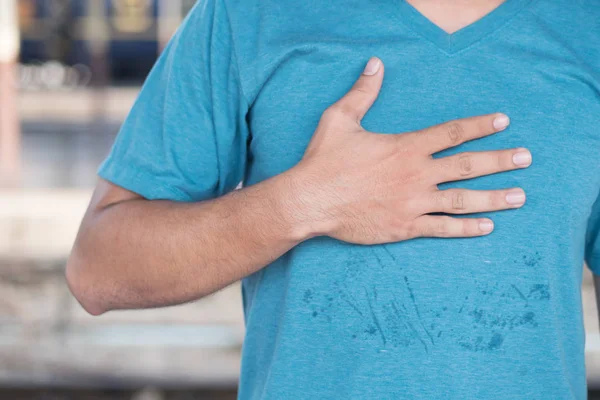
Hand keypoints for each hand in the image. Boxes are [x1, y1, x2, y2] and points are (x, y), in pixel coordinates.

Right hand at [289, 57, 531, 244]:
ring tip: (519, 196)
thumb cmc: (324, 161)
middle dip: (500, 160)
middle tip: (525, 158)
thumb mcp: (340, 119)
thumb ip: (363, 92)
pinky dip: (467, 228)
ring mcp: (414, 202)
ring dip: (494, 197)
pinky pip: (443, 228)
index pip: (451, 133)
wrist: (310, 200)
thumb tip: (375, 65)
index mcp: (405, 147)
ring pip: (463, 199)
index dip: (479, 125)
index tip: (502, 121)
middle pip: (468, 165)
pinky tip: (487, 227)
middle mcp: (416, 174)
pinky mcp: (405, 226)